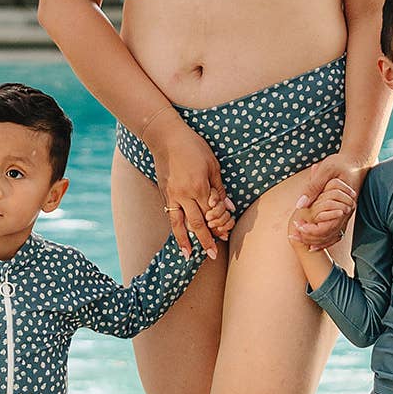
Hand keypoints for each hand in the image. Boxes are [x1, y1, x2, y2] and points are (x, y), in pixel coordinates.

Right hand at [152, 117, 232, 259]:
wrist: (166, 137)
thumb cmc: (193, 147)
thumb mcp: (213, 164)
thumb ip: (220, 188)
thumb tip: (228, 207)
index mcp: (199, 187)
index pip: (212, 214)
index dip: (219, 225)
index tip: (225, 235)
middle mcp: (184, 195)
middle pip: (197, 224)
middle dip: (206, 240)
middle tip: (212, 255)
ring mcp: (172, 196)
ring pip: (180, 224)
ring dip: (186, 242)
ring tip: (190, 256)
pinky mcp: (164, 194)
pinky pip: (170, 216)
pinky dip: (175, 230)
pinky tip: (179, 238)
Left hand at [293, 157, 363, 249]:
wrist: (356, 162)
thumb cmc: (340, 164)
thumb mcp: (325, 171)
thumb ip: (313, 186)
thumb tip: (300, 205)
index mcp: (343, 204)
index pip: (327, 227)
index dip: (311, 231)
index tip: (297, 226)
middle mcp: (347, 212)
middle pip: (329, 235)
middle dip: (310, 238)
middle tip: (293, 236)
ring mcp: (346, 214)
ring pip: (332, 236)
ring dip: (316, 241)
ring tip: (298, 240)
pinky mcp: (344, 214)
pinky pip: (335, 232)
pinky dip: (324, 238)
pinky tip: (311, 241)